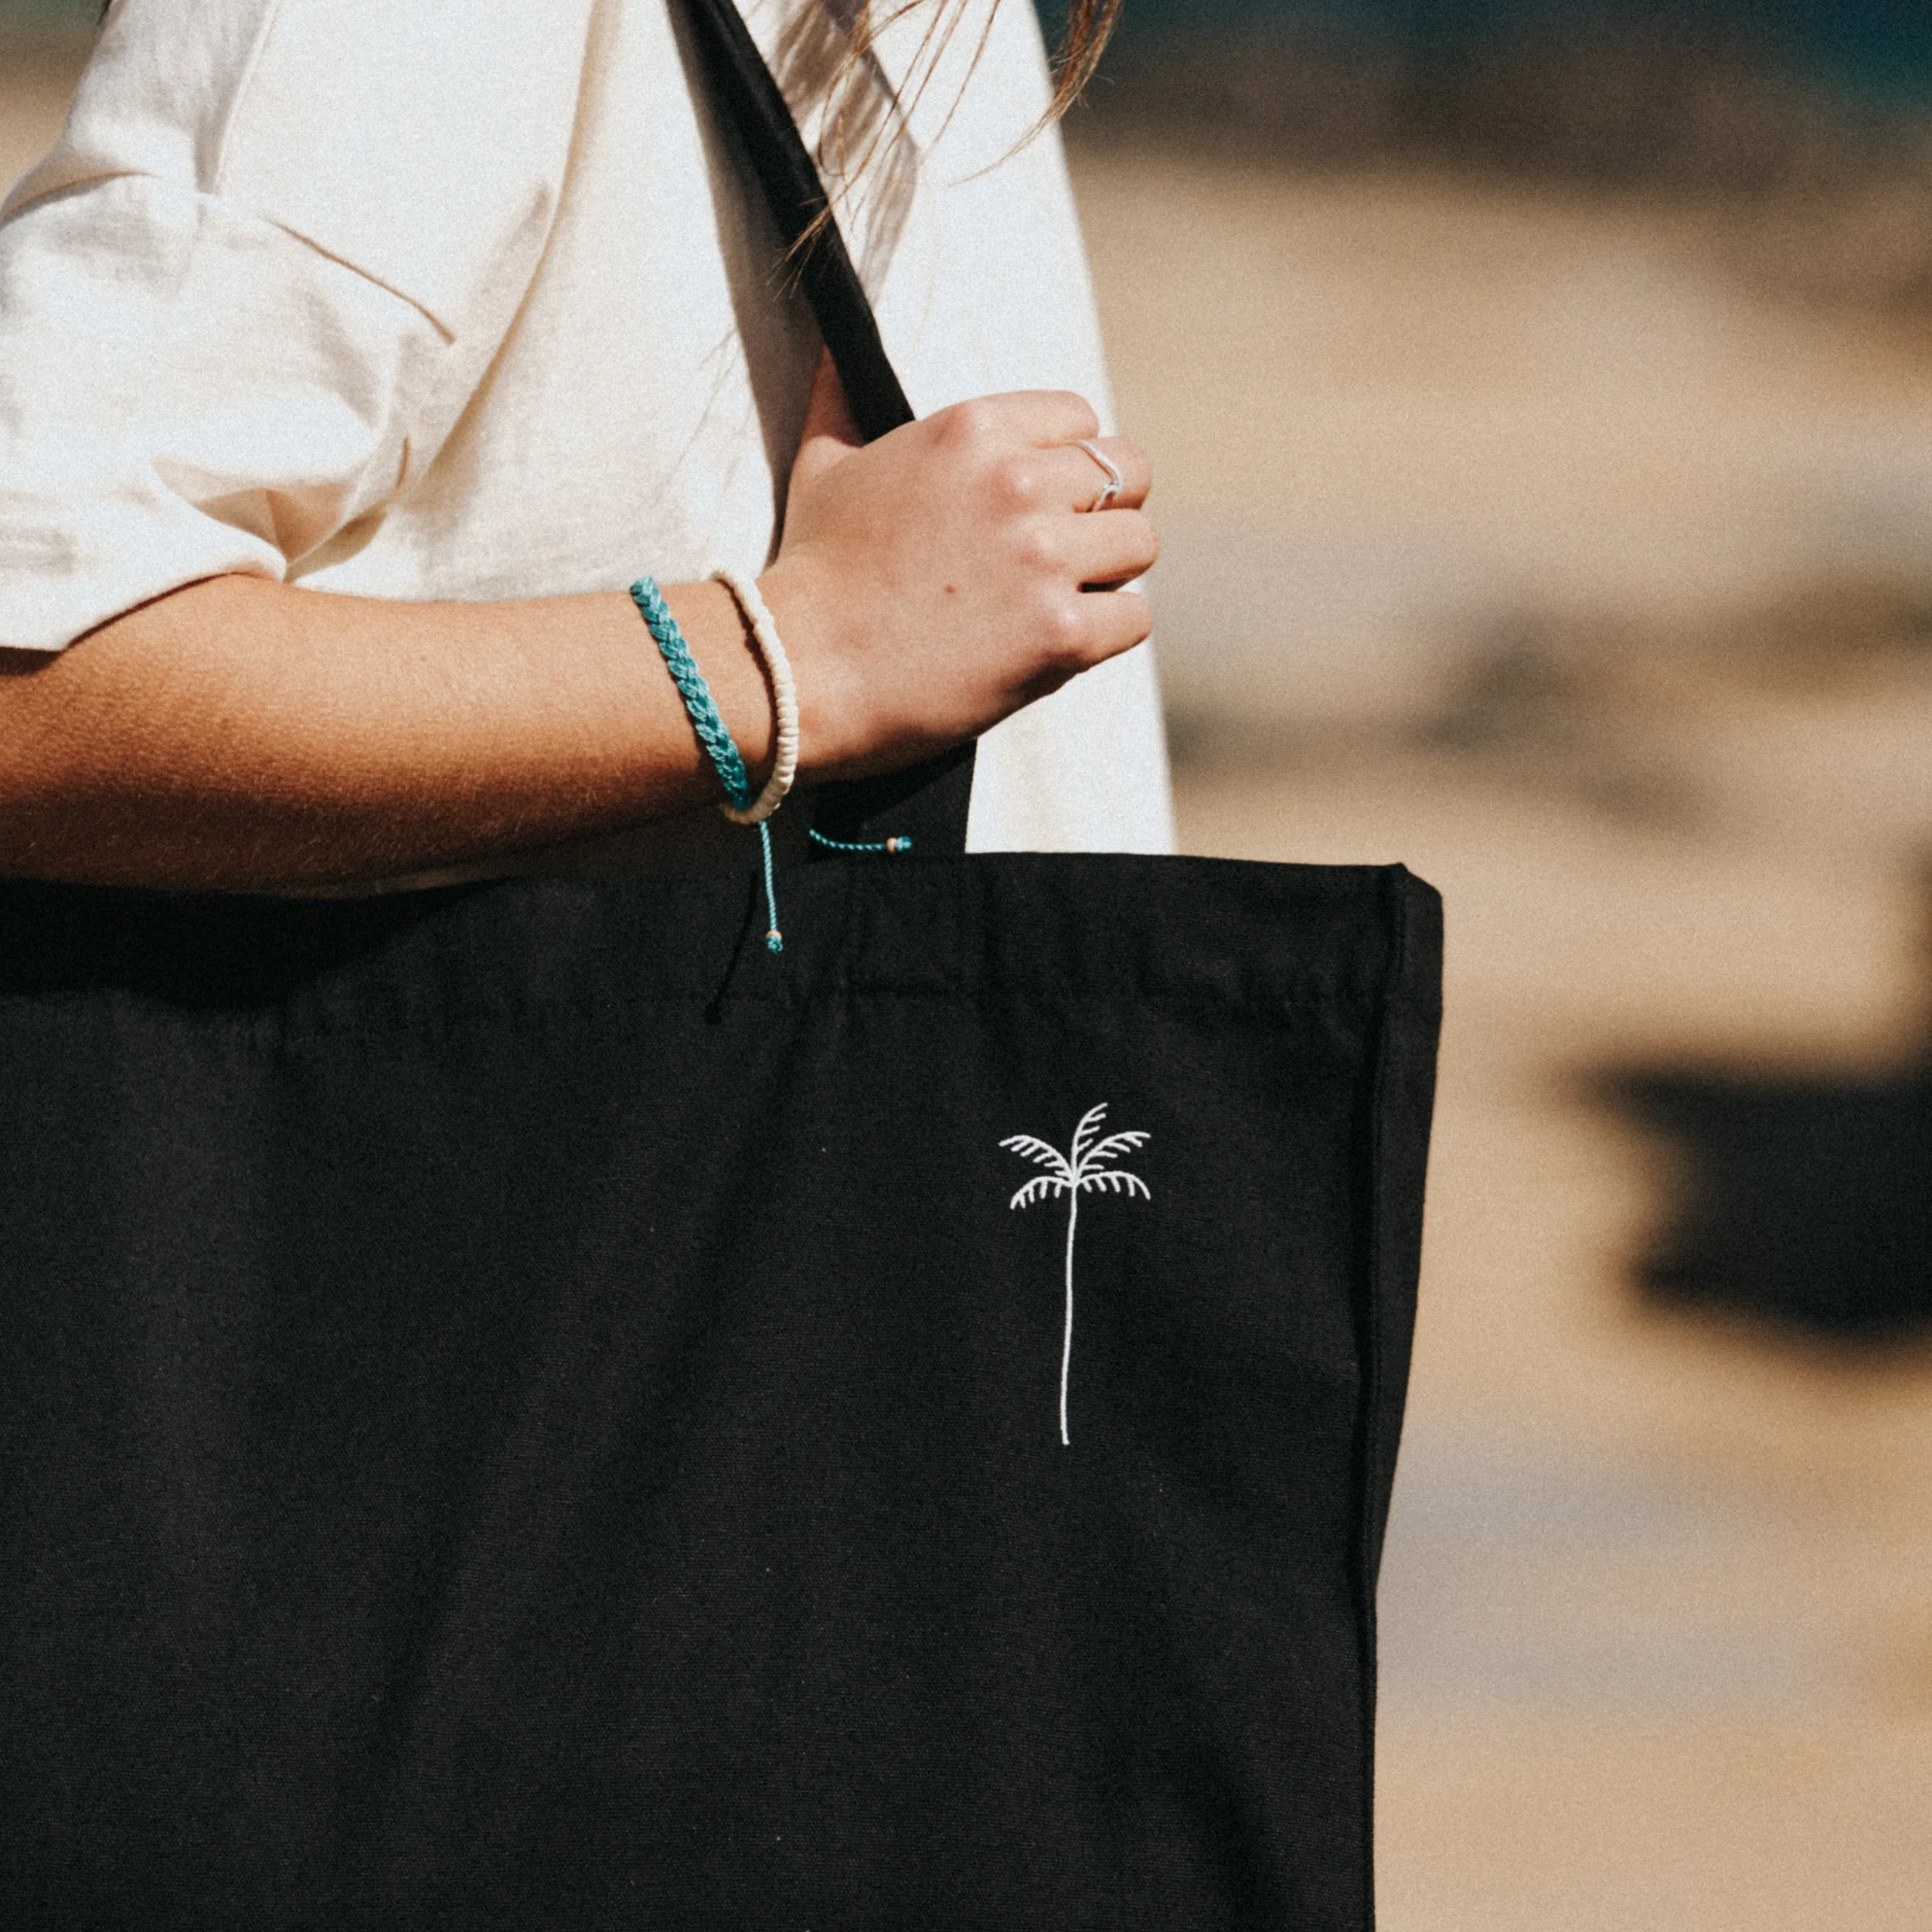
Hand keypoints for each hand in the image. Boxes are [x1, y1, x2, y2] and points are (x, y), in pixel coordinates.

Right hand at [758, 354, 1156, 779]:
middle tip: (1068, 551)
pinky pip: (1132, 620)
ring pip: (1139, 544)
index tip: (1046, 498)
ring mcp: (1044, 559)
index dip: (1071, 461)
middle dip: (1106, 512)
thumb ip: (841, 400)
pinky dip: (1106, 634)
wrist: (801, 671)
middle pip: (1129, 474)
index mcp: (972, 429)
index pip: (1080, 418)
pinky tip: (1060, 644)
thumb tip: (836, 350)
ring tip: (1063, 598)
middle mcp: (1017, 482)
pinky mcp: (1060, 633)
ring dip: (1110, 574)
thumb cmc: (811, 573)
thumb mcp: (823, 466)